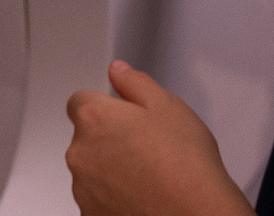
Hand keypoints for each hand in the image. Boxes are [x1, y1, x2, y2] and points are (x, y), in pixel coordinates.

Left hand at [64, 61, 250, 215]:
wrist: (193, 213)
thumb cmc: (184, 164)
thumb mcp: (167, 105)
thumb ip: (135, 82)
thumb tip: (118, 72)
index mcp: (94, 119)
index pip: (80, 101)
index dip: (105, 106)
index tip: (123, 113)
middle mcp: (80, 154)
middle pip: (87, 137)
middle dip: (110, 137)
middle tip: (146, 144)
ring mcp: (84, 190)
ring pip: (93, 170)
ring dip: (111, 168)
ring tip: (149, 172)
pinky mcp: (90, 215)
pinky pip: (98, 198)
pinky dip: (114, 196)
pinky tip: (143, 194)